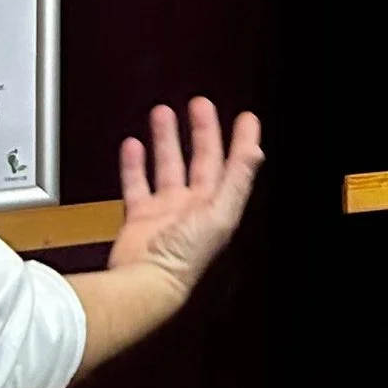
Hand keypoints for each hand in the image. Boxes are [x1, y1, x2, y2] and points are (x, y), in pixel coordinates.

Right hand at [108, 97, 263, 301]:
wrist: (146, 283)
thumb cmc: (185, 256)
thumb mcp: (220, 212)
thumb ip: (238, 178)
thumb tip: (255, 150)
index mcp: (218, 206)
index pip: (235, 166)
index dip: (242, 142)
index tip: (246, 118)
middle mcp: (194, 207)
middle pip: (201, 161)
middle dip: (202, 131)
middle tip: (199, 104)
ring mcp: (166, 212)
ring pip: (168, 166)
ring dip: (166, 140)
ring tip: (162, 113)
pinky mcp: (140, 218)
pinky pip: (136, 184)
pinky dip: (133, 165)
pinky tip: (132, 146)